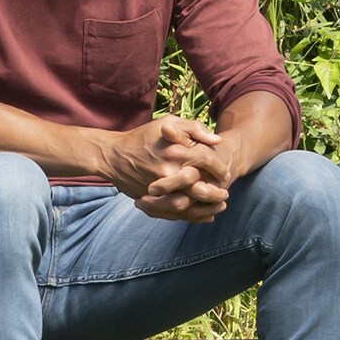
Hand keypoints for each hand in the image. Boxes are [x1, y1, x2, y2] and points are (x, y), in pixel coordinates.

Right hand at [106, 116, 231, 222]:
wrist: (113, 156)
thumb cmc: (142, 137)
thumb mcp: (168, 122)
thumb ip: (194, 129)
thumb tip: (217, 141)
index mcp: (176, 151)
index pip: (207, 161)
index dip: (220, 169)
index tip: (226, 174)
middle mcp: (169, 172)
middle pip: (200, 188)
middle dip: (216, 193)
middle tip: (225, 194)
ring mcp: (159, 189)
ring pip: (188, 205)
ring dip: (206, 209)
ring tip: (218, 207)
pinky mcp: (150, 200)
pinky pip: (173, 213)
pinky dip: (191, 217)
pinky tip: (204, 215)